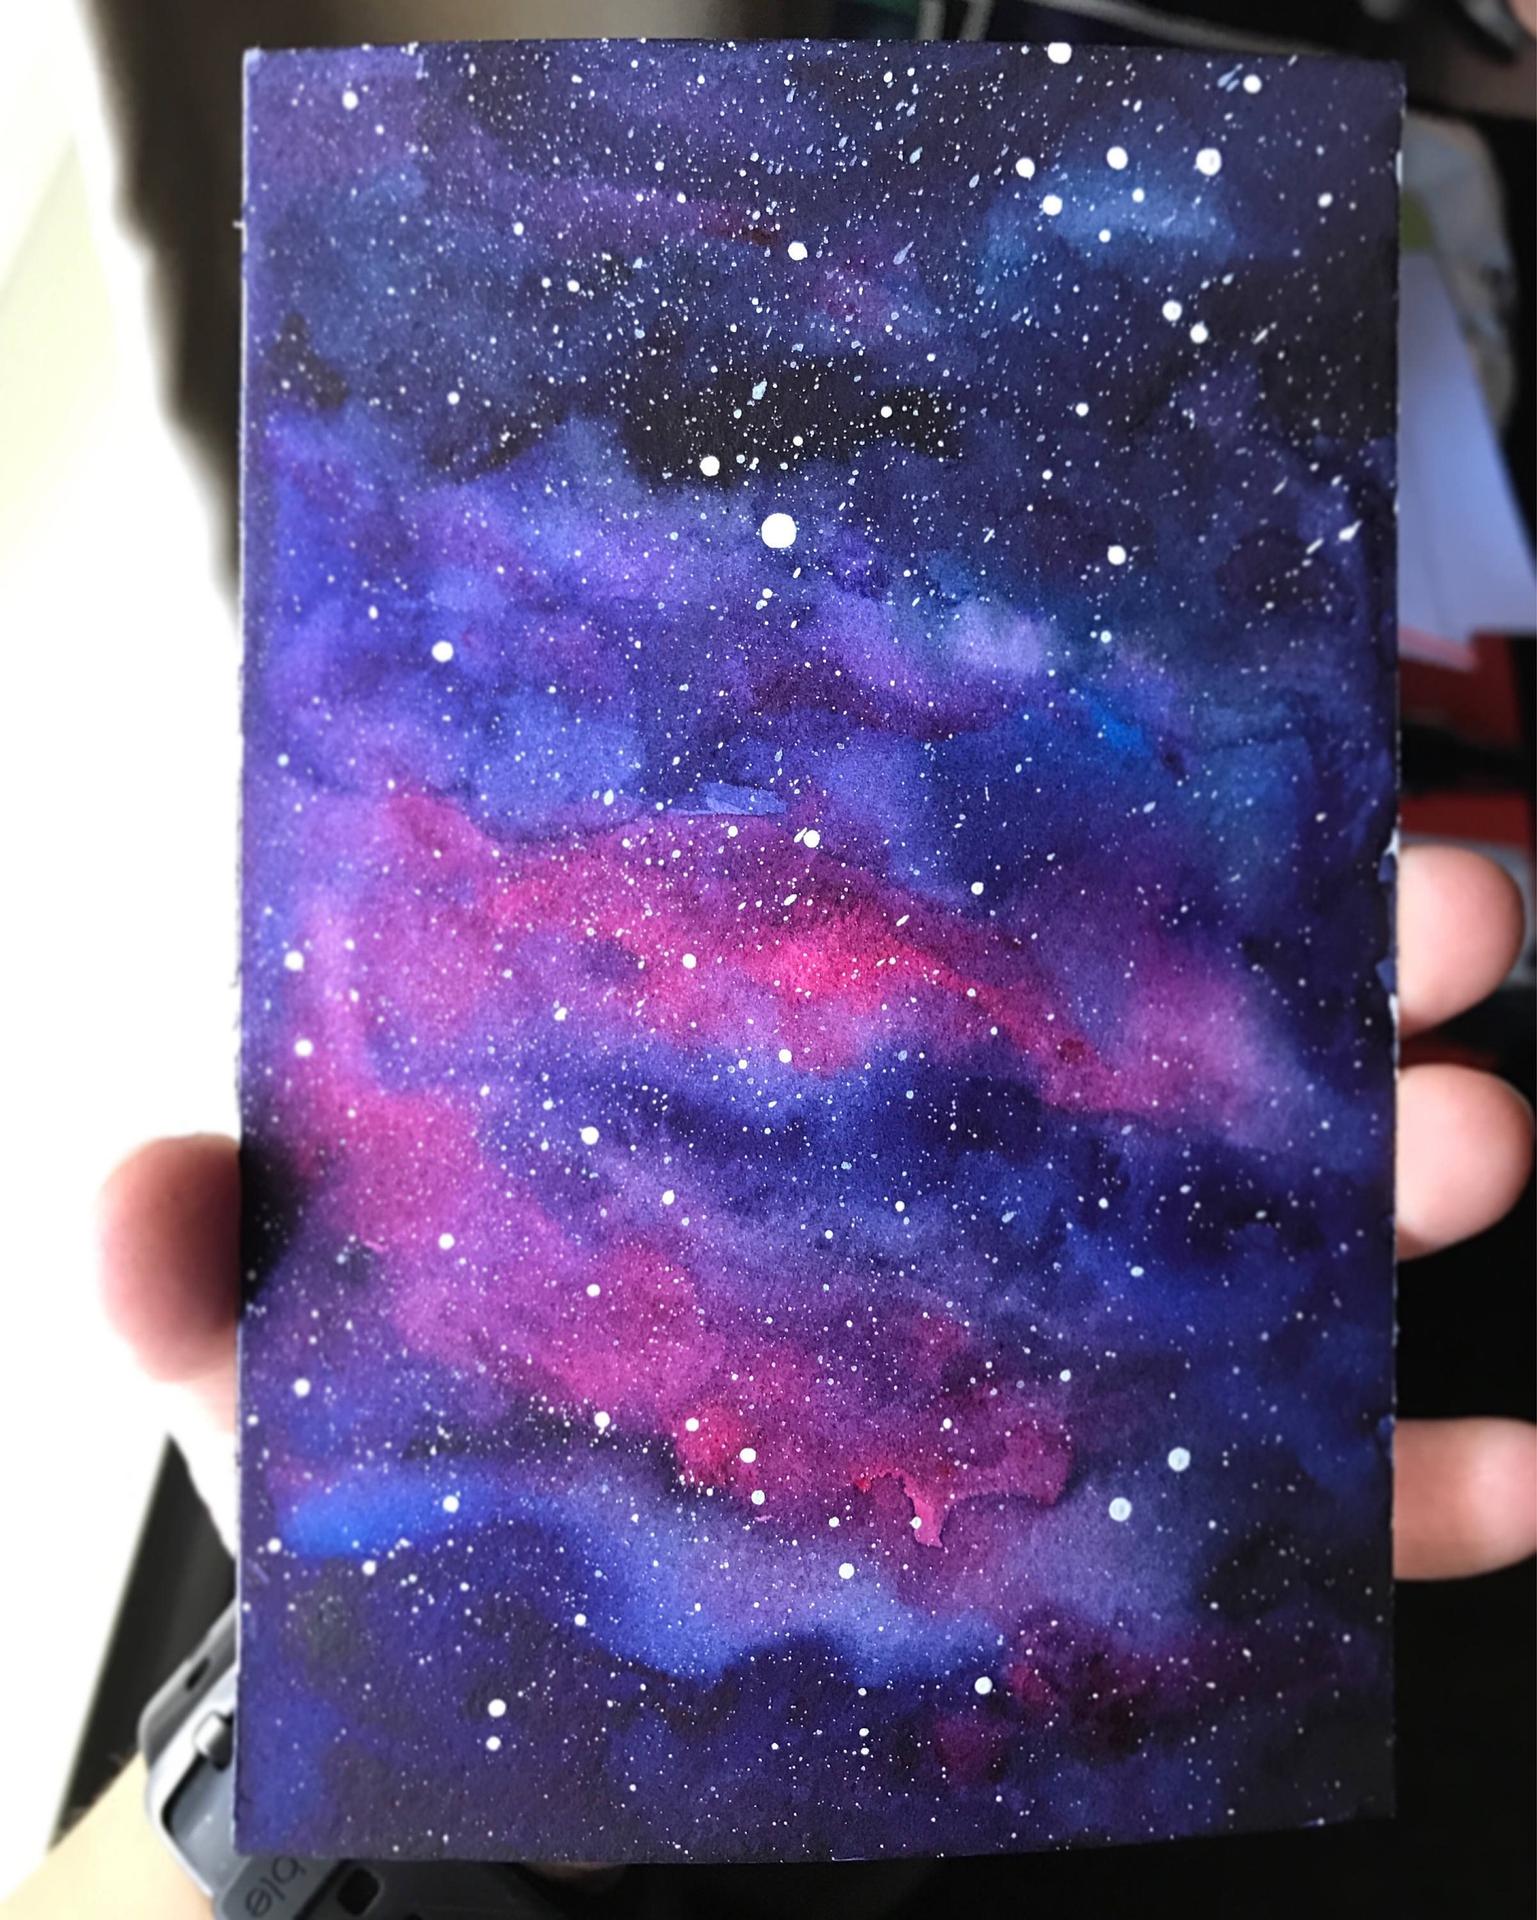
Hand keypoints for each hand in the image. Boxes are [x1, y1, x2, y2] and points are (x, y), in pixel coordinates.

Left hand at [99, 845, 1533, 1578]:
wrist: (523, 1764)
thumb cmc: (422, 1512)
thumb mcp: (290, 1394)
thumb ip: (216, 1284)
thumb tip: (124, 1196)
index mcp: (784, 1109)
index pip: (941, 922)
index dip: (1066, 823)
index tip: (1195, 713)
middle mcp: (947, 1202)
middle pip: (1152, 1050)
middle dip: (1320, 954)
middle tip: (1440, 894)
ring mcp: (1054, 1362)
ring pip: (1278, 1243)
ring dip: (1407, 1172)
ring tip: (1486, 1127)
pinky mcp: (1124, 1538)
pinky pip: (1308, 1520)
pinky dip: (1426, 1499)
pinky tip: (1521, 1475)